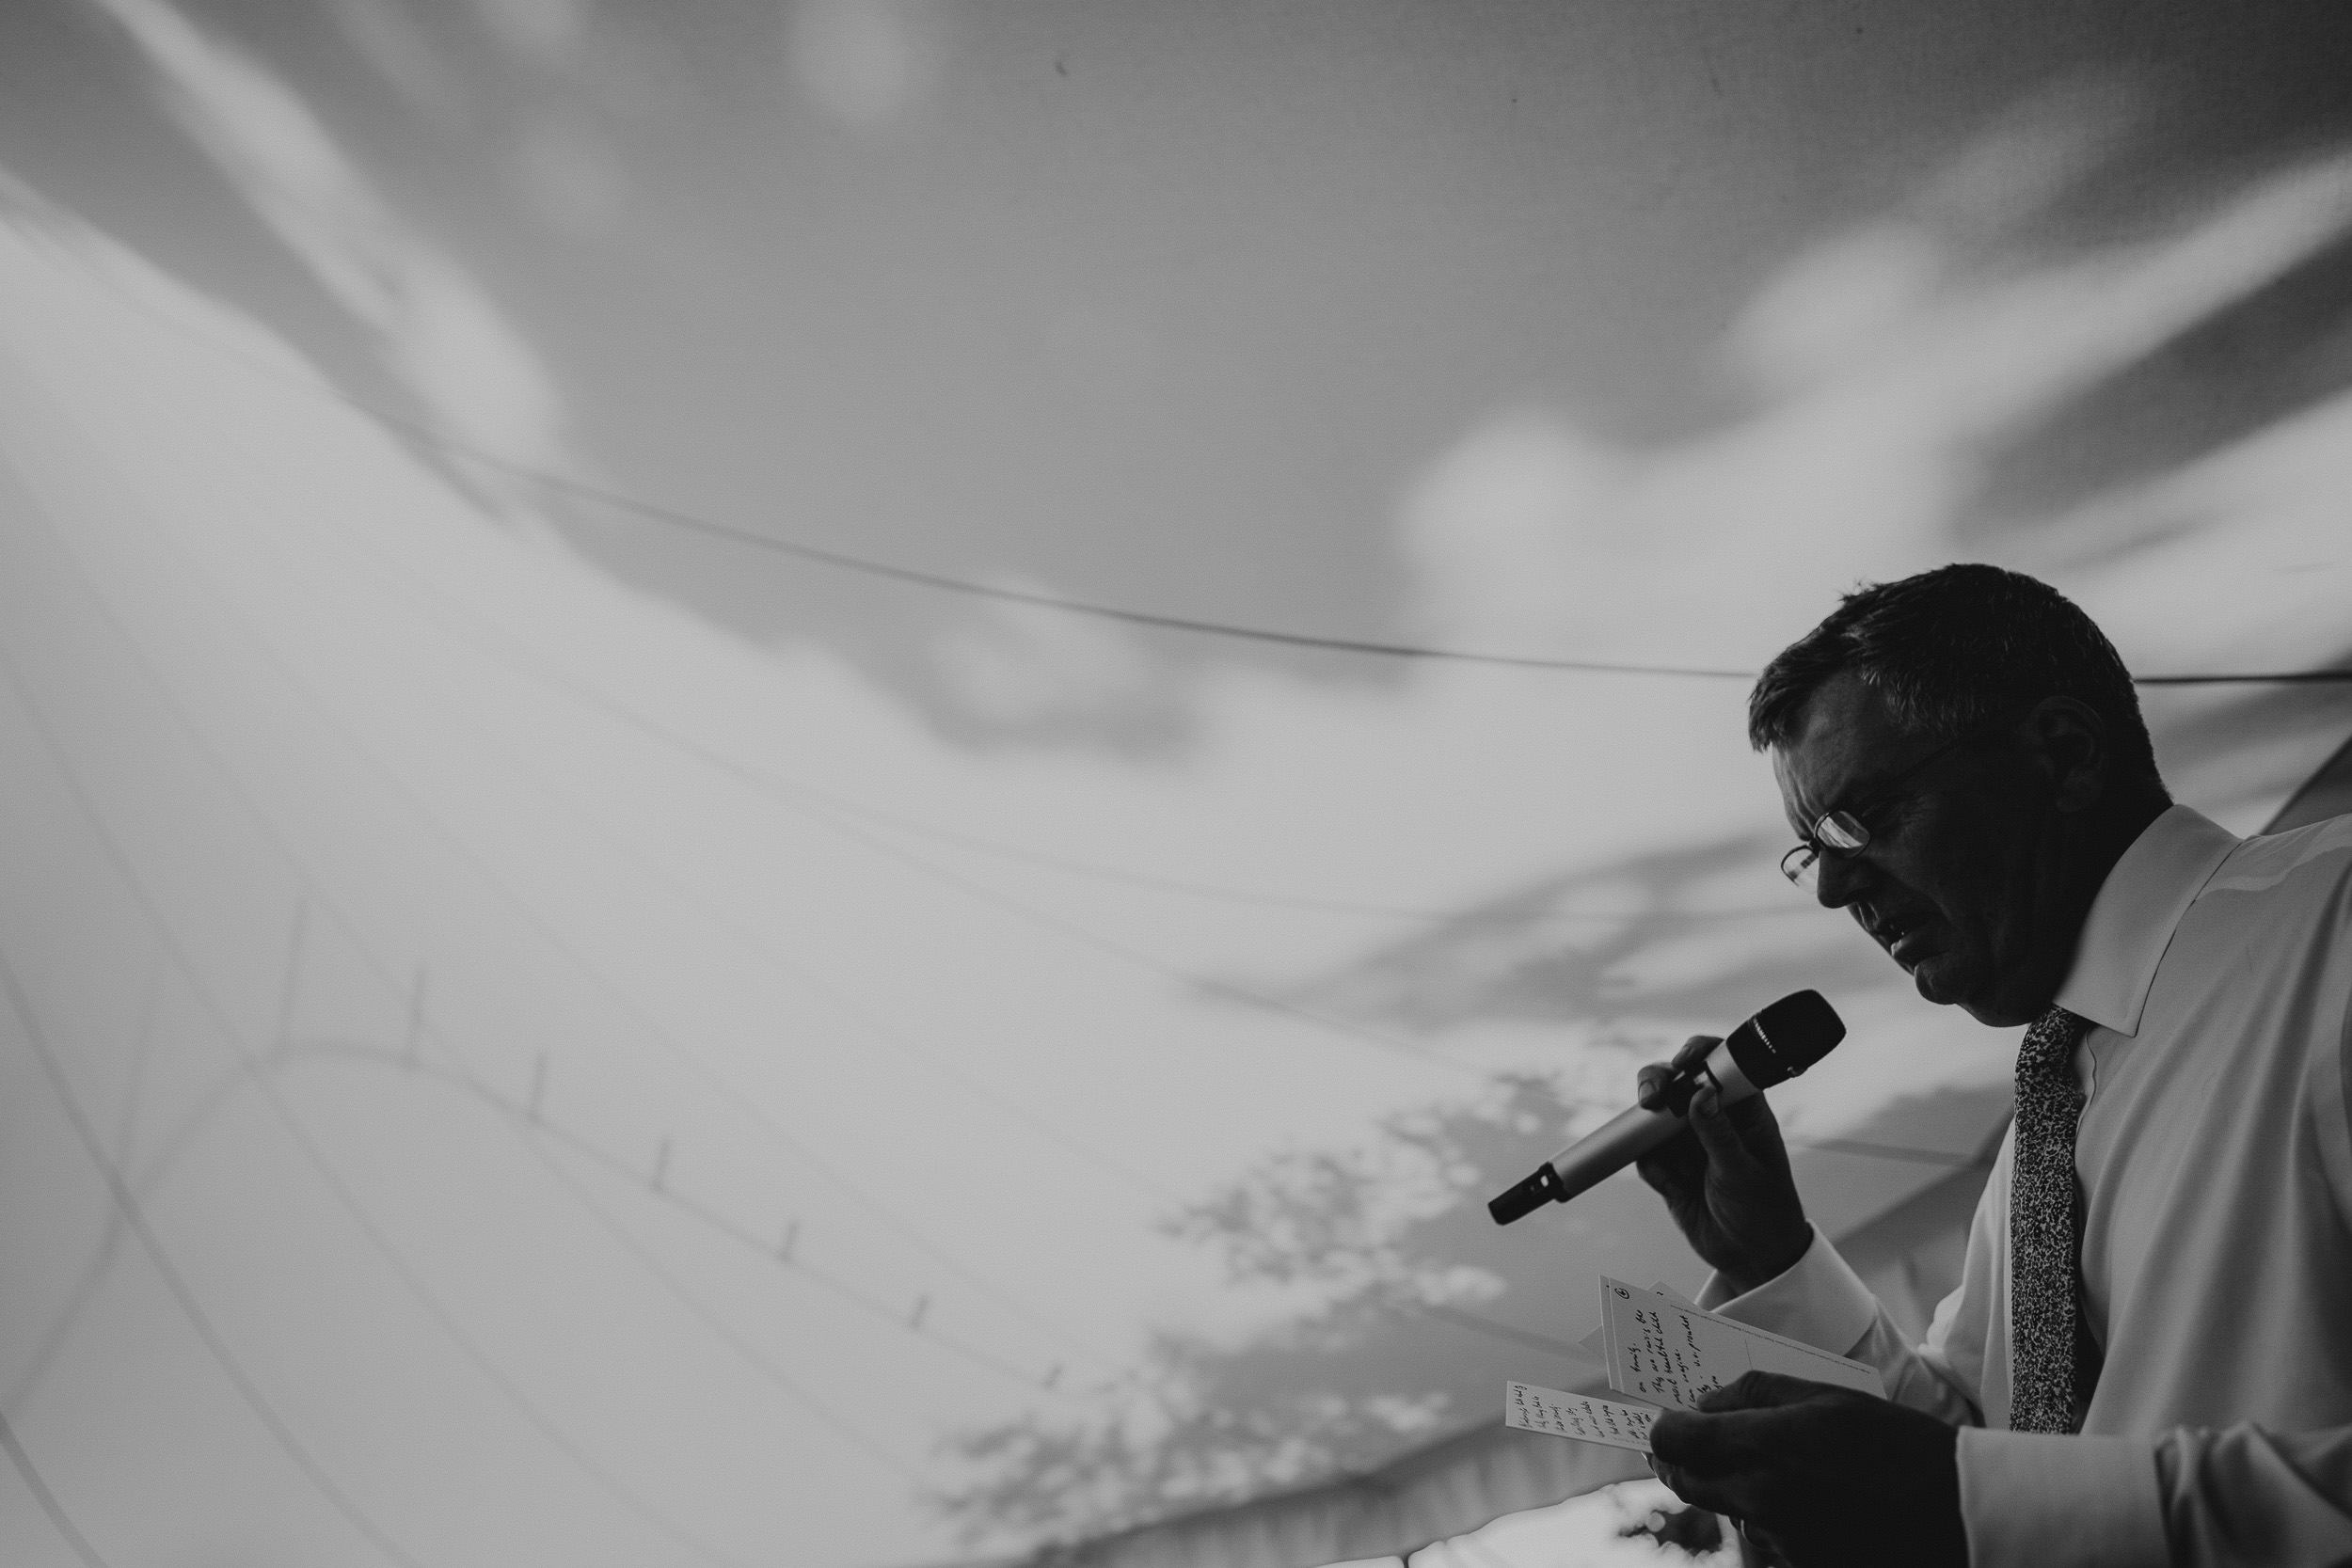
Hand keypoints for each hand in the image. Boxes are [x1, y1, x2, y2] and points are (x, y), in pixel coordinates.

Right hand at [1633, 1037, 1809, 1294]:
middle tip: (1650, 1099)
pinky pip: (1647, 1155)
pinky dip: (1652, 1167)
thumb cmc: (1764, 1211)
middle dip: (1659, 1084)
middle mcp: (1714, 1119)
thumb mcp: (1743, 1172)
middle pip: (1676, 1082)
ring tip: (1659, 1153)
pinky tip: (1674, 1187)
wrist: (1751, 1258)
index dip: (1700, 1053)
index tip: (1683, 1061)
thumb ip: (1719, 1134)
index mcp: (1744, 1112)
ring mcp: (1689, 1143)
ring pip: (1655, 1117)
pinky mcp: (1670, 1167)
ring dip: (1648, 1128)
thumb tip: (1700, 1092)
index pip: (1721, 1065)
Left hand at [1648, 1372, 1964, 1567]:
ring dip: (1736, 1491)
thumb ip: (1757, 1393)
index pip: (1673, 1441)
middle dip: (1684, 1459)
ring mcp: (1780, 1544)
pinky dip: (1774, 1521)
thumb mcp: (1830, 1398)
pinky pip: (1766, 1541)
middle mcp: (1761, 1502)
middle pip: (1687, 1482)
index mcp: (1764, 1449)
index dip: (1665, 1427)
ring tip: (1785, 1470)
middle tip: (1698, 1440)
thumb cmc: (1900, 1447)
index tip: (1672, 1418)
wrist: (1963, 1518)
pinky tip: (1814, 1504)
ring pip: (1729, 1512)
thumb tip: (1705, 1401)